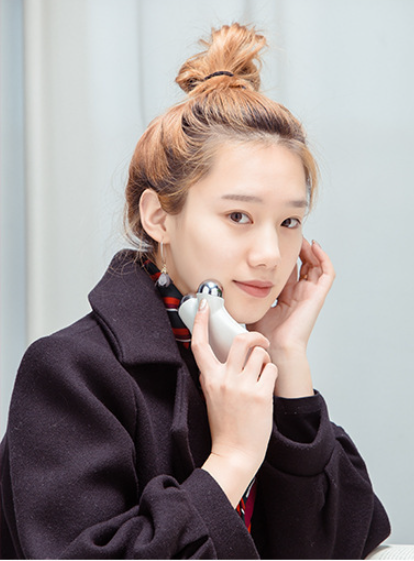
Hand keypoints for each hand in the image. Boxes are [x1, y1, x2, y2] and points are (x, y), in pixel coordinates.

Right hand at [191, 299, 277, 506]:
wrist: (234, 453)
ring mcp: (242, 386)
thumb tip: (220, 357)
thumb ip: (215, 375)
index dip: (201, 322)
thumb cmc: (225, 426)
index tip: (204, 305)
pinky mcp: (260, 394)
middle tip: (261, 342)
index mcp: (210, 378)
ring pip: (260, 352)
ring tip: (263, 374)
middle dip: (255, 336)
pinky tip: (267, 387)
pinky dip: (272, 374)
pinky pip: (271, 369)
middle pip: (240, 340)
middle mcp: (224, 379)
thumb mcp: (212, 396)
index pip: (200, 344)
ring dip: (266, 359)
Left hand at [248, 238, 334, 396]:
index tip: (275, 244)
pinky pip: (327, 273)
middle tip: (289, 235)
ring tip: (302, 237)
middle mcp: (299, 294)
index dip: (284, 256)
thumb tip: (230, 281)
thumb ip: (246, 294)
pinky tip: (313, 245)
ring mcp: (310, 294)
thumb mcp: (251, 305)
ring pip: (317, 265)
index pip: (289, 271)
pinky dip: (323, 257)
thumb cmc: (262, 334)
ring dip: (310, 249)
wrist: (274, 347)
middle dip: (297, 249)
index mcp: (285, 298)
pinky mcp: (317, 295)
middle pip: (304, 265)